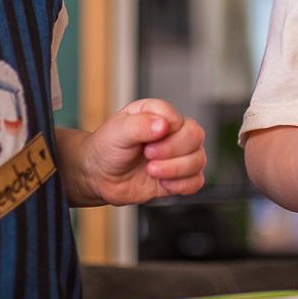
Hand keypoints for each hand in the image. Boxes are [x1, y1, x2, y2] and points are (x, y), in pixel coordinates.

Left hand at [76, 98, 205, 204]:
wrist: (98, 176)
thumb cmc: (106, 148)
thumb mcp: (117, 131)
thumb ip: (140, 125)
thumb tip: (163, 125)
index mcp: (158, 113)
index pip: (179, 119)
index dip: (168, 134)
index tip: (146, 144)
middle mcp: (172, 132)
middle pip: (195, 136)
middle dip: (173, 152)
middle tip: (149, 157)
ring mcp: (177, 155)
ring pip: (199, 159)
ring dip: (176, 170)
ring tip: (151, 171)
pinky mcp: (178, 176)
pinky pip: (197, 181)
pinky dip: (182, 186)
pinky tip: (162, 183)